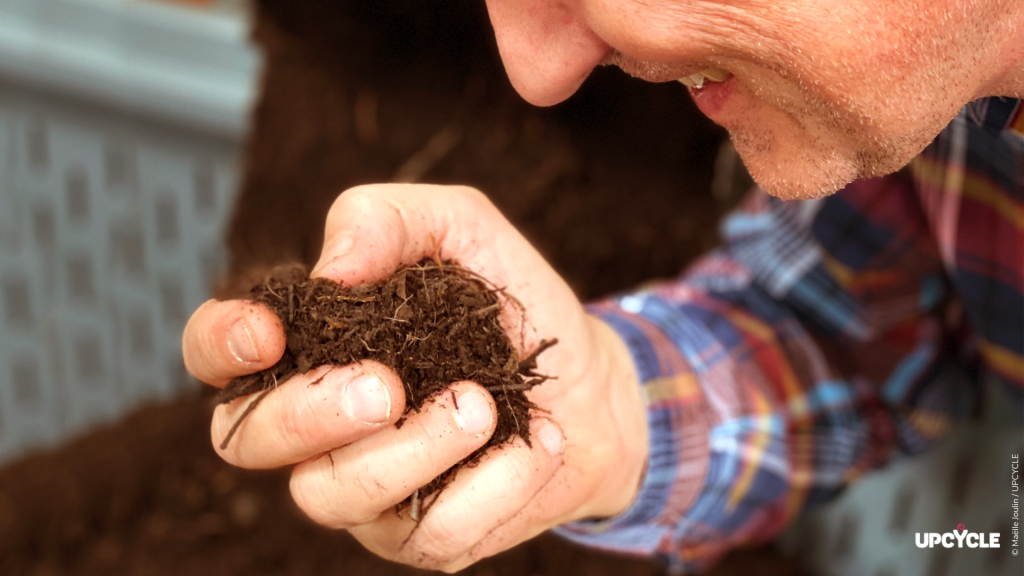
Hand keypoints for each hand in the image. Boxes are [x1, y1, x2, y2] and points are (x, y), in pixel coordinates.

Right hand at [182, 184, 647, 570]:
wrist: (590, 382)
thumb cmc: (505, 304)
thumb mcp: (457, 228)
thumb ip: (384, 220)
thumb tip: (330, 271)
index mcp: (310, 346)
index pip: (217, 355)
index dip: (220, 345)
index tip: (267, 334)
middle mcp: (318, 425)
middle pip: (247, 440)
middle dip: (311, 413)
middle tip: (386, 386)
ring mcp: (364, 487)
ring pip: (333, 495)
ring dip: (411, 449)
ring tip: (479, 406)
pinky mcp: (422, 535)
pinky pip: (430, 532)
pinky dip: (493, 484)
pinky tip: (535, 444)